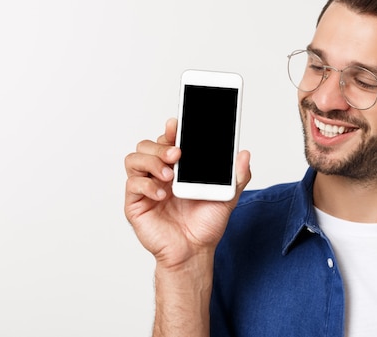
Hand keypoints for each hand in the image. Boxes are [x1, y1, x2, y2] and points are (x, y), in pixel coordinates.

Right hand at [124, 118, 251, 269]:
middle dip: (161, 145)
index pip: (169, 140)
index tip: (177, 124)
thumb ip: (237, 176)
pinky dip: (147, 186)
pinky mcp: (136, 203)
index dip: (170, 130)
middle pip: (148, 145)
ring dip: (152, 162)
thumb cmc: (206, 224)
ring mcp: (146, 188)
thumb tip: (244, 154)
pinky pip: (132, 184)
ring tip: (170, 175)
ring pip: (134, 159)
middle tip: (178, 154)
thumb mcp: (228, 196)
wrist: (195, 251)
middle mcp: (160, 174)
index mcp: (179, 167)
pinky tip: (162, 194)